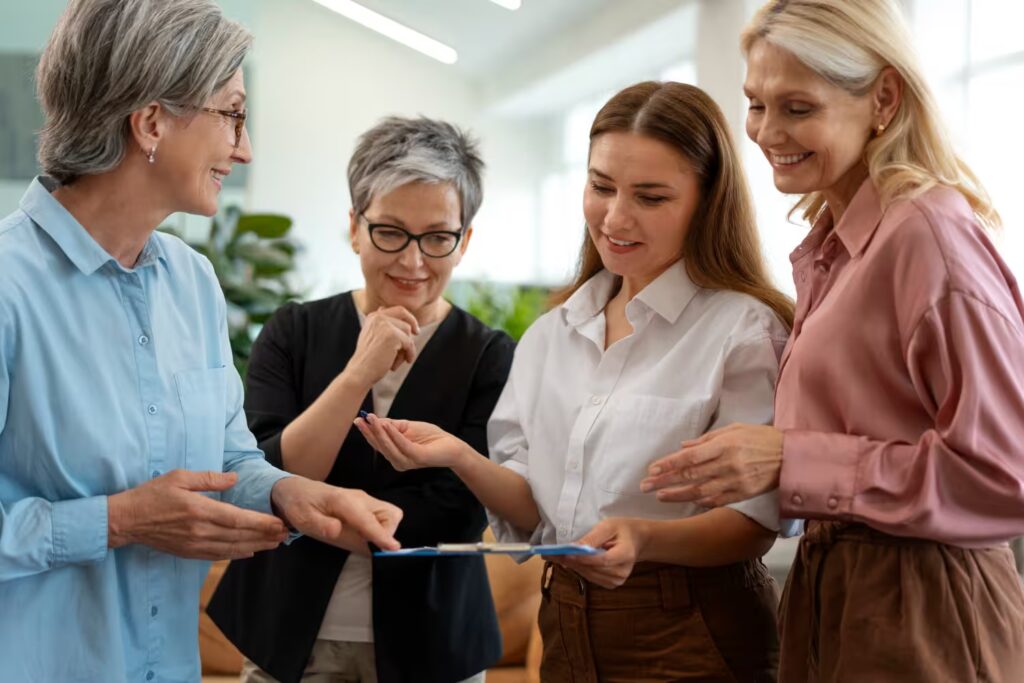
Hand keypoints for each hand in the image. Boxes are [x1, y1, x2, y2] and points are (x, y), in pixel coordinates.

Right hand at [107, 470, 288, 559]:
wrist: (127, 520)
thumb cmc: (153, 494)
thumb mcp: (180, 477)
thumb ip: (209, 478)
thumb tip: (235, 478)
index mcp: (199, 511)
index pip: (238, 520)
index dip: (261, 523)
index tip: (279, 523)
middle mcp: (199, 531)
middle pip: (240, 537)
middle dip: (265, 536)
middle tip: (285, 534)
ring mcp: (194, 545)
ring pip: (232, 549)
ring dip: (256, 546)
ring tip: (275, 543)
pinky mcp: (188, 553)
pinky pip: (217, 556)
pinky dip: (236, 554)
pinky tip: (249, 552)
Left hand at [271, 477, 402, 550]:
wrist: (298, 490)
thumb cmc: (300, 505)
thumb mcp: (303, 518)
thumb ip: (321, 525)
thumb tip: (336, 531)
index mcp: (343, 501)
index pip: (368, 520)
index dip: (381, 535)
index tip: (393, 548)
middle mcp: (360, 498)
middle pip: (390, 514)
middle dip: (386, 533)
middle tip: (369, 546)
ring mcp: (365, 500)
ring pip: (391, 515)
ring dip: (385, 531)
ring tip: (364, 541)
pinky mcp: (367, 505)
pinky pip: (384, 517)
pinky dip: (381, 529)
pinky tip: (362, 536)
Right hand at [345, 306, 418, 387]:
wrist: (360, 372)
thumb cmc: (368, 359)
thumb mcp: (374, 338)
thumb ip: (384, 327)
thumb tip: (400, 320)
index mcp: (373, 317)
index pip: (397, 310)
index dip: (408, 317)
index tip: (413, 328)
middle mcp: (378, 317)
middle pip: (404, 316)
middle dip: (412, 325)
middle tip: (417, 333)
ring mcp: (385, 325)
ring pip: (407, 331)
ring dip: (406, 347)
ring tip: (397, 359)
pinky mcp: (392, 335)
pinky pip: (409, 343)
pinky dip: (410, 353)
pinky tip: (406, 361)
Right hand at [354, 413, 466, 470]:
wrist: (451, 445)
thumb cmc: (430, 436)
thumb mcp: (407, 427)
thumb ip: (391, 425)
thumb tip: (375, 420)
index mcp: (394, 454)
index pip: (377, 443)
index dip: (367, 431)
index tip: (358, 419)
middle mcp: (398, 461)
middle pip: (379, 446)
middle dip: (370, 431)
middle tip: (362, 418)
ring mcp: (407, 461)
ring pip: (388, 447)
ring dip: (379, 433)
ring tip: (373, 419)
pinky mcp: (417, 458)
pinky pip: (402, 446)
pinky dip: (394, 435)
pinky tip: (387, 425)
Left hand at [554, 518, 645, 588]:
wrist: (637, 541)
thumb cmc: (622, 529)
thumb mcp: (609, 526)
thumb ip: (593, 538)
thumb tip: (574, 548)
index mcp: (625, 555)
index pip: (603, 560)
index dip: (584, 559)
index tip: (566, 554)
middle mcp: (621, 572)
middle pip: (592, 569)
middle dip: (570, 561)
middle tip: (550, 554)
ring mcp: (616, 581)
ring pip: (588, 574)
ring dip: (571, 566)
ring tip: (554, 557)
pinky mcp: (610, 584)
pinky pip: (590, 577)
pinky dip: (578, 569)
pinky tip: (568, 561)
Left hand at [641, 424, 782, 505]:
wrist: (790, 456)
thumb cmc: (761, 438)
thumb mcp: (734, 430)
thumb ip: (707, 439)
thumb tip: (683, 447)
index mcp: (724, 446)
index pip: (689, 458)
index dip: (668, 465)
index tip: (652, 470)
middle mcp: (727, 465)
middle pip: (689, 476)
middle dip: (665, 481)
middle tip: (645, 486)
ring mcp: (735, 482)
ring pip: (699, 492)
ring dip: (677, 495)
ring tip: (660, 496)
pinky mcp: (742, 494)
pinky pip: (716, 500)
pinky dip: (699, 502)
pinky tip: (686, 501)